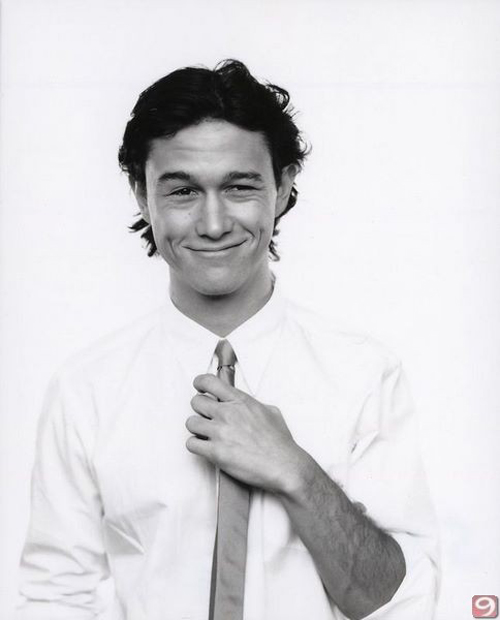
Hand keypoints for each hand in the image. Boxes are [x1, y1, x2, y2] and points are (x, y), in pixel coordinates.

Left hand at [185, 373, 308, 493]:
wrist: (284, 466)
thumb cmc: (280, 442)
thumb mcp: (271, 411)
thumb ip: (252, 404)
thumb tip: (245, 403)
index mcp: (240, 401)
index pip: (209, 382)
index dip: (200, 383)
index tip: (199, 387)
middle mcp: (227, 413)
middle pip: (196, 402)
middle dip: (200, 409)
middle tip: (206, 417)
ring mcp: (220, 432)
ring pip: (191, 423)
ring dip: (197, 429)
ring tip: (207, 435)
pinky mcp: (215, 452)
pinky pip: (191, 444)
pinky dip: (196, 446)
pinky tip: (206, 448)